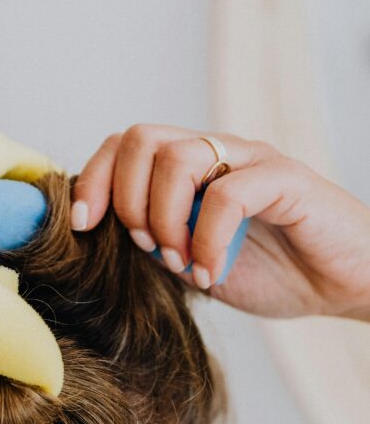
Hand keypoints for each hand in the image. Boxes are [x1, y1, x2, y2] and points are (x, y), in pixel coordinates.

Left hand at [70, 125, 369, 320]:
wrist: (340, 285)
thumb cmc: (273, 273)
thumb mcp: (194, 262)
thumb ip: (156, 242)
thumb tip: (100, 237)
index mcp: (190, 170)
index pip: (124, 145)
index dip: (93, 180)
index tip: (82, 228)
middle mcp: (216, 154)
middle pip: (140, 138)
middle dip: (124, 199)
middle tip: (147, 248)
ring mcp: (251, 161)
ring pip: (178, 158)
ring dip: (164, 219)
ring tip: (181, 264)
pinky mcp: (285, 179)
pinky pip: (227, 194)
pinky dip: (206, 240)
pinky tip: (211, 273)